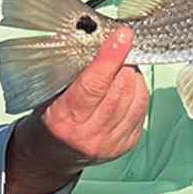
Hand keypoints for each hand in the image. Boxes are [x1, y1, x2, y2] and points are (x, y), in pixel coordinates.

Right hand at [5, 28, 148, 193]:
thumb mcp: (50, 94)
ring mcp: (109, 144)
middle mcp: (88, 135)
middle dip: (124, 63)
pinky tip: (127, 87)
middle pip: (119, 90)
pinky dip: (138, 93)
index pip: (93, 85)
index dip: (110, 58)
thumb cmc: (50, 119)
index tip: (122, 36)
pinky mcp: (124, 146)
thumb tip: (101, 42)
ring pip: (136, 99)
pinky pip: (142, 111)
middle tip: (120, 49)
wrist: (51, 156)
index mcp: (63, 119)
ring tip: (123, 67)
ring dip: (134, 77)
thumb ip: (74, 72)